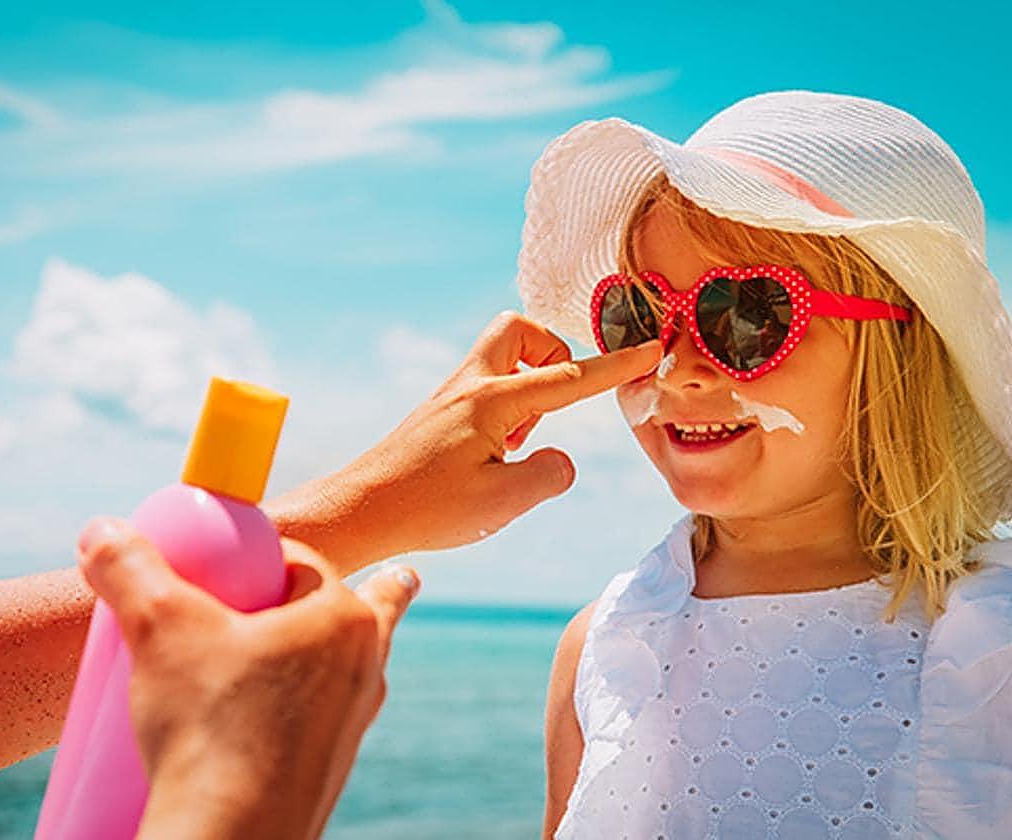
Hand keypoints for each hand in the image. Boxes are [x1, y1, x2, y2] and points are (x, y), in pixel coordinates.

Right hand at [76, 518, 418, 839]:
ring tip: (336, 643)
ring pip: (345, 668)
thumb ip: (129, 570)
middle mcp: (364, 669)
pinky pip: (325, 719)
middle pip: (351, 611)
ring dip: (332, 652)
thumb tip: (100, 531)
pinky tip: (285, 716)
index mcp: (343, 620)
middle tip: (378, 577)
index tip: (227, 565)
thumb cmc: (208, 727)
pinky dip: (309, 707)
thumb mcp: (158, 629)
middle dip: (353, 592)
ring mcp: (352, 723)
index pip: (303, 561)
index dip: (262, 554)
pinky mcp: (329, 769)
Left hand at [265, 311, 661, 573]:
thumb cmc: (426, 508)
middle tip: (552, 406)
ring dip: (528, 387)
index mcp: (492, 400)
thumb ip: (549, 475)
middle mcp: (470, 386)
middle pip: (520, 330)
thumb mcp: (502, 502)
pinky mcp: (440, 412)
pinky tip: (493, 456)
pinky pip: (486, 386)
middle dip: (551, 354)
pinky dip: (506, 408)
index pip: (569, 377)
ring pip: (502, 357)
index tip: (651, 349)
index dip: (616, 366)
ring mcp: (451, 396)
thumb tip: (562, 459)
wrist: (360, 510)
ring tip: (517, 445)